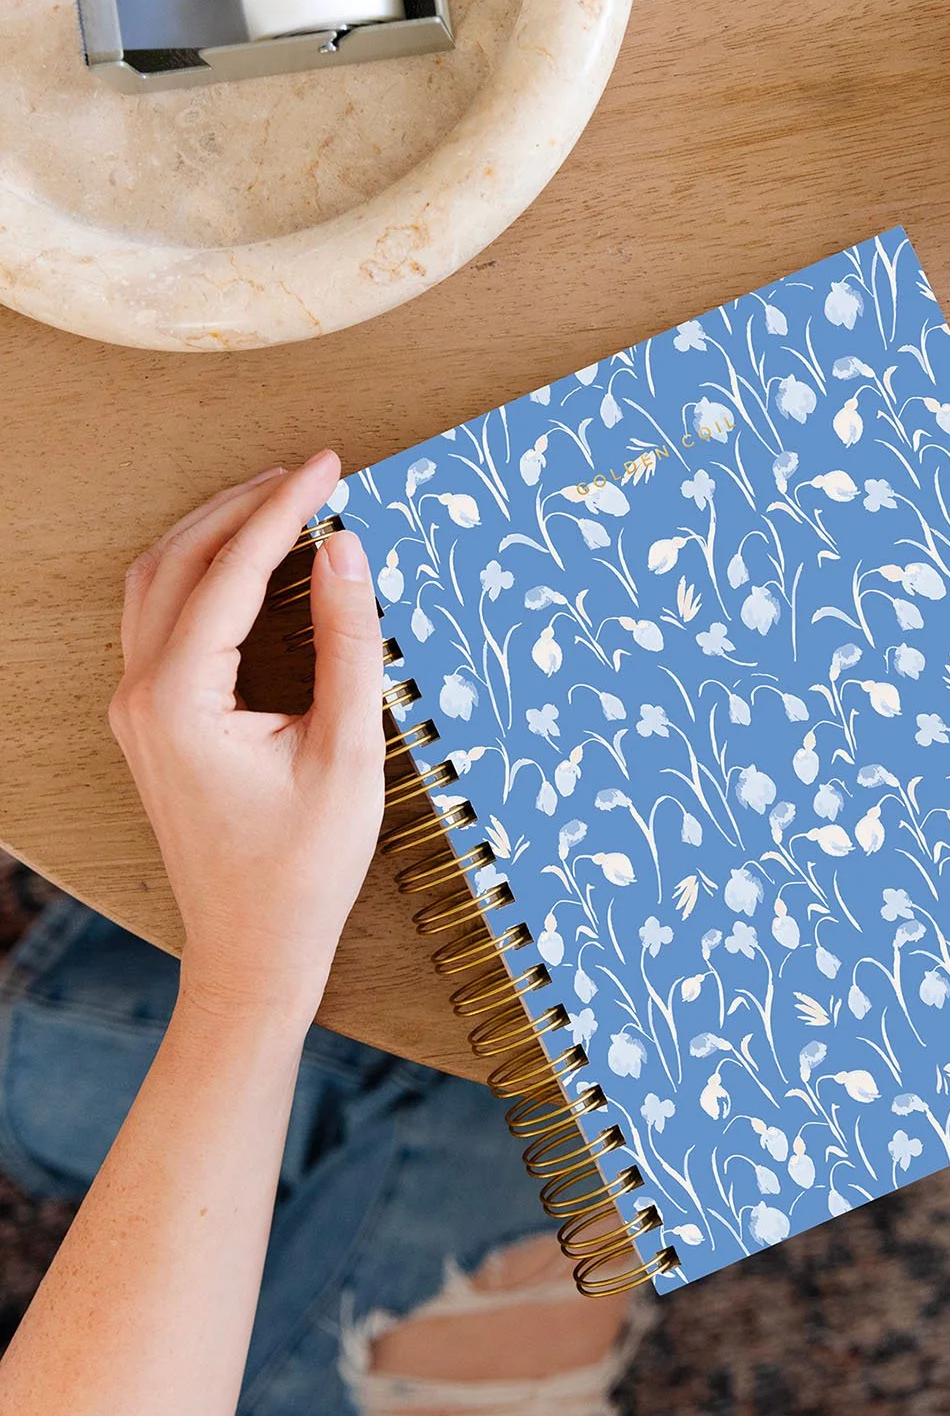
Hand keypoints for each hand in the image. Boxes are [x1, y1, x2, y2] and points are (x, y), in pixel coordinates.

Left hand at [109, 450, 385, 1025]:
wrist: (252, 951)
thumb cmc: (303, 869)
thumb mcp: (346, 753)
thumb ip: (348, 644)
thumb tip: (346, 551)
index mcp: (179, 700)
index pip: (232, 569)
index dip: (286, 507)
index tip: (331, 465)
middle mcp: (140, 694)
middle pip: (179, 559)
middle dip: (245, 503)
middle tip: (311, 472)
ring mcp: (135, 708)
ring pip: (156, 582)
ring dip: (213, 531)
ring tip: (280, 501)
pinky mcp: (148, 720)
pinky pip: (159, 618)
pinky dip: (201, 572)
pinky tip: (249, 564)